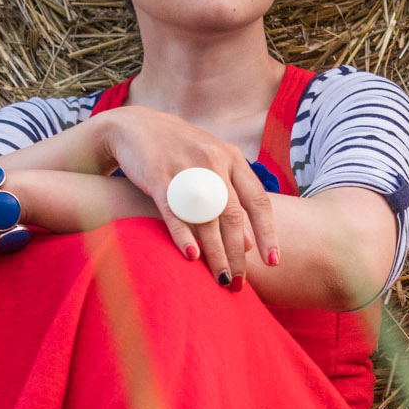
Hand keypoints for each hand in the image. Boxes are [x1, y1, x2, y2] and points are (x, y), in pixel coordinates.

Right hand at [97, 106, 277, 286]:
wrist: (134, 126)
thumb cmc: (179, 151)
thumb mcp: (212, 164)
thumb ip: (232, 197)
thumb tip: (249, 243)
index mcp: (232, 158)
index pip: (258, 200)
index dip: (268, 233)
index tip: (274, 262)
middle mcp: (213, 162)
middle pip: (233, 215)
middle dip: (238, 253)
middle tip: (240, 282)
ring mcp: (186, 168)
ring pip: (207, 218)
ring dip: (216, 253)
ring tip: (221, 279)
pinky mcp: (158, 177)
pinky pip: (175, 211)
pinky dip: (184, 235)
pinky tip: (192, 257)